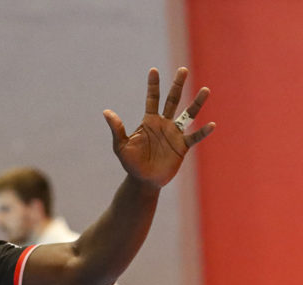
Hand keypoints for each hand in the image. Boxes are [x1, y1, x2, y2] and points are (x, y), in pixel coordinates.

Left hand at [104, 67, 214, 187]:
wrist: (142, 181)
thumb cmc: (131, 163)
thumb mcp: (120, 146)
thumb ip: (117, 129)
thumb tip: (106, 112)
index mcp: (149, 121)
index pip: (152, 99)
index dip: (153, 85)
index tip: (153, 70)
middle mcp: (164, 124)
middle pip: (173, 100)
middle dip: (177, 85)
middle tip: (182, 70)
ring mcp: (174, 134)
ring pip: (188, 114)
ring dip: (196, 103)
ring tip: (205, 89)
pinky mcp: (182, 146)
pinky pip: (194, 137)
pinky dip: (202, 131)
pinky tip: (210, 124)